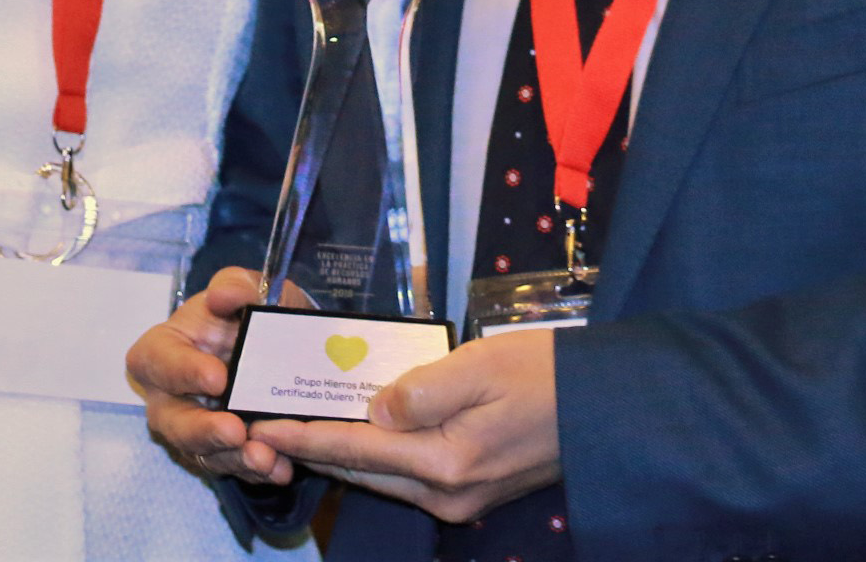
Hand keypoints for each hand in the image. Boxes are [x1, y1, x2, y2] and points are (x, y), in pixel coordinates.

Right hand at [129, 266, 296, 487]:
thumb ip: (236, 286)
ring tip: (266, 459)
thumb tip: (222, 296)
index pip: (156, 359)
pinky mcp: (218, 453)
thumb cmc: (249, 313)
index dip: (181, 370)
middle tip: (236, 432)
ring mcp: (191, 428)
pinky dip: (256, 471)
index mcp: (165, 348)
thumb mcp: (250, 290)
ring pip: (202, 453)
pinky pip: (231, 468)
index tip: (218, 377)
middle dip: (203, 430)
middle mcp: (169, 395)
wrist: (278, 346)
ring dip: (233, 459)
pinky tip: (281, 469)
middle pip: (171, 420)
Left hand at [252, 328, 561, 522]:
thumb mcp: (479, 365)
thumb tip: (373, 411)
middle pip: (362, 471)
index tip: (262, 426)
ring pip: (382, 477)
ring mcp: (459, 500)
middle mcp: (446, 494)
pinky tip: (358, 432)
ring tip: (301, 424)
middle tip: (269, 422)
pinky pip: (406, 477)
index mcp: (444, 462)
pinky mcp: (470, 494)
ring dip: (343, 453)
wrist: (602, 407)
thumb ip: (420, 390)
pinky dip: (376, 456)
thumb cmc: (543, 374)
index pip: (355, 449)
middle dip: (313, 448)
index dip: (304, 436)